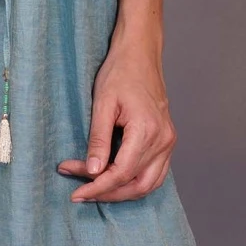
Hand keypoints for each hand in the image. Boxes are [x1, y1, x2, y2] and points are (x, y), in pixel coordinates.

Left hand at [56, 38, 176, 202]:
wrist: (140, 52)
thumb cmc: (120, 71)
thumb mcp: (102, 103)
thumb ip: (99, 139)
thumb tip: (93, 172)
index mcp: (147, 130)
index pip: (121, 173)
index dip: (98, 187)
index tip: (76, 193)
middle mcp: (163, 140)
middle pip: (136, 184)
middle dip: (107, 193)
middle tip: (81, 192)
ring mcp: (168, 141)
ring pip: (148, 184)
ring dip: (122, 191)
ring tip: (94, 189)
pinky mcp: (167, 139)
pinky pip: (155, 172)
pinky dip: (135, 182)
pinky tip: (115, 180)